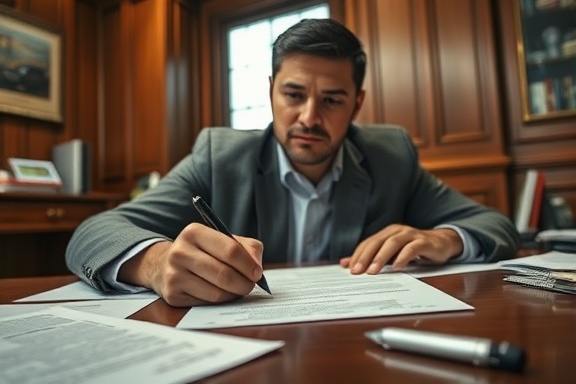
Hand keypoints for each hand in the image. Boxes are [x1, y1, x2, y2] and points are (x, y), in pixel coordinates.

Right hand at [119, 222, 263, 306]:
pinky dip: (220, 301)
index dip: (248, 264)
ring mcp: (174, 274)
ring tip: (237, 289)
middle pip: (224, 274)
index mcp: (194, 232)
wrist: (164, 265)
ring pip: (216, 292)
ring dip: (233, 294)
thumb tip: (257, 267)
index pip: (230, 250)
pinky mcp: (172, 295)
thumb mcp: (223, 240)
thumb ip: (247, 248)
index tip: (257, 273)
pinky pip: (206, 303)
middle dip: (244, 283)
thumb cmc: (203, 252)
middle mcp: (180, 252)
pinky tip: (221, 293)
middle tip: (251, 285)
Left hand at [339, 224, 462, 273]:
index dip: (358, 255)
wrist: (441, 243)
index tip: (349, 269)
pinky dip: (403, 257)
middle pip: (377, 242)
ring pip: (393, 243)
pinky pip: (412, 248)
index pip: (368, 243)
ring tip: (373, 271)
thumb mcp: (391, 254)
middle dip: (365, 257)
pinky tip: (397, 267)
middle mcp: (397, 231)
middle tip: (357, 271)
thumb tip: (346, 264)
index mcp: (387, 233)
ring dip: (381, 257)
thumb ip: (371, 258)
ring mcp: (411, 235)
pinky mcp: (424, 242)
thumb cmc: (413, 249)